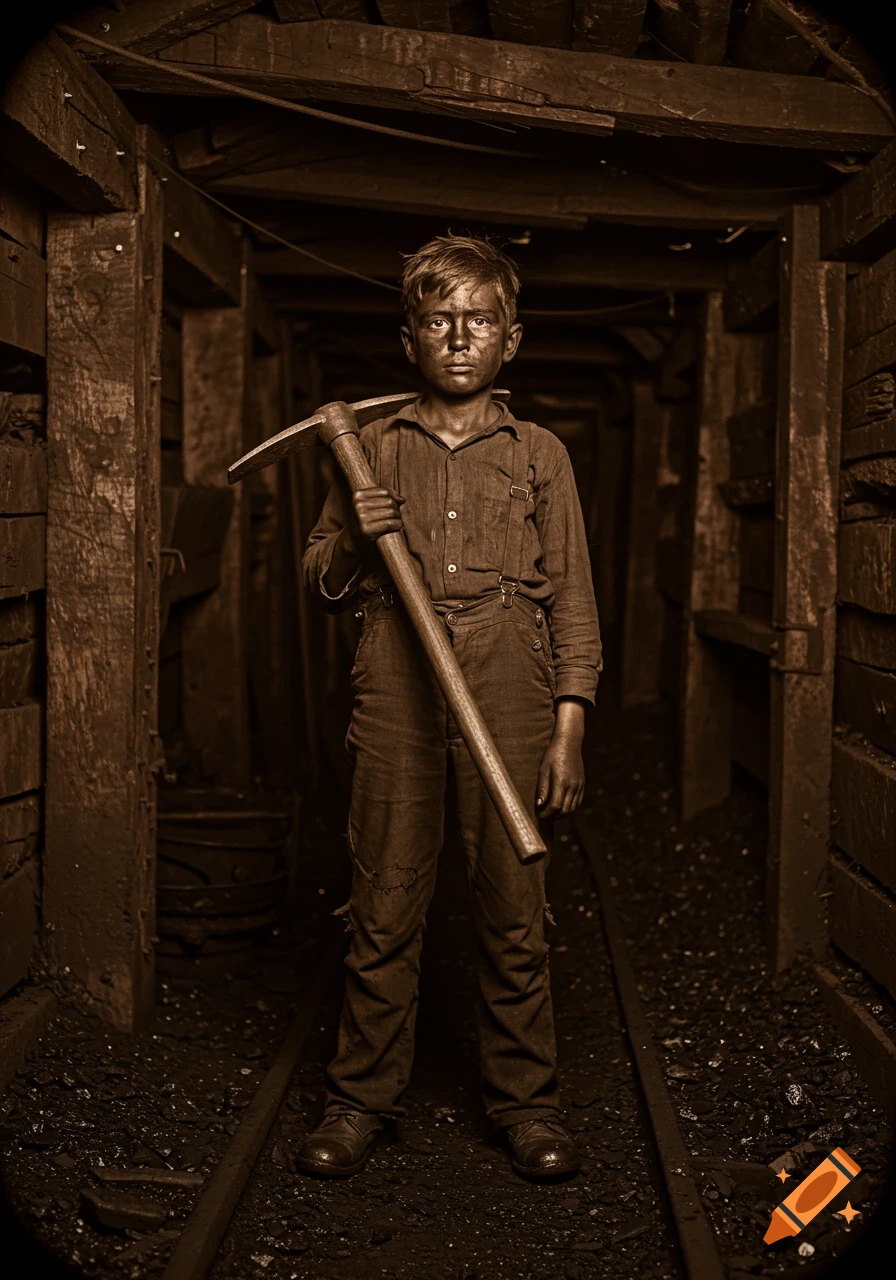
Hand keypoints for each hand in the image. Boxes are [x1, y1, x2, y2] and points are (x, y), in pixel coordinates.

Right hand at [349, 487, 404, 546]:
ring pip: (391, 512)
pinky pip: (389, 523)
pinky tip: (398, 526)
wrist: (354, 539)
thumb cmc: (367, 519)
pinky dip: (398, 524)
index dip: (394, 497)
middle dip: (396, 508)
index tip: (397, 504)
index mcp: (358, 495)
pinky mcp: (366, 529)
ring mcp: (361, 517)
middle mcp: (358, 505)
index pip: (384, 491)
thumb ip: (386, 498)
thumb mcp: (371, 505)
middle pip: (389, 501)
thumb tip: (402, 499)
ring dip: (398, 517)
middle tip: (397, 516)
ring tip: (397, 521)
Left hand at [536, 698, 585, 817]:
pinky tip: (562, 806)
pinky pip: (578, 800)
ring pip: (573, 807)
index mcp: (562, 782)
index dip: (547, 813)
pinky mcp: (582, 783)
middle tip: (545, 816)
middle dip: (554, 816)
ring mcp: (579, 785)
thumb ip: (542, 788)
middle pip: (565, 809)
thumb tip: (539, 805)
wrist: (569, 742)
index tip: (539, 815)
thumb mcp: (544, 769)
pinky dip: (570, 806)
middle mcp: (573, 785)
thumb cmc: (553, 754)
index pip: (555, 806)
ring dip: (563, 813)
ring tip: (552, 814)